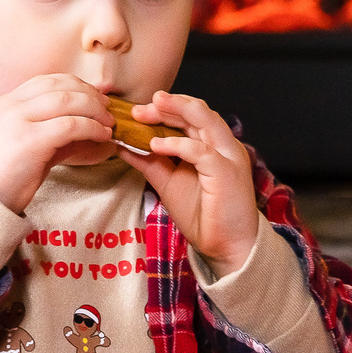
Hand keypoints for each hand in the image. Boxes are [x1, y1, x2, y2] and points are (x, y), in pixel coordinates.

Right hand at [0, 74, 112, 213]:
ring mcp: (18, 121)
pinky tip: (102, 136)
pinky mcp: (29, 140)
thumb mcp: (28, 145)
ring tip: (109, 123)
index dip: (76, 84)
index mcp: (6, 103)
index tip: (95, 96)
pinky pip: (70, 125)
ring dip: (95, 110)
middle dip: (89, 94)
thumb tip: (92, 127)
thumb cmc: (5, 177)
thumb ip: (55, 132)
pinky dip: (92, 128)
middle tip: (107, 108)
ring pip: (67, 101)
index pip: (46, 81)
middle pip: (59, 86)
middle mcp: (10, 106)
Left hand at [129, 91, 260, 275]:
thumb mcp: (168, 183)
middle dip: (167, 106)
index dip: (164, 110)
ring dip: (176, 110)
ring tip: (151, 108)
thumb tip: (123, 146)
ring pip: (205, 120)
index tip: (136, 113)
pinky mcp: (227, 172)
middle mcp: (224, 145)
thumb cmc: (203, 215)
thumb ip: (149, 162)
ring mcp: (228, 156)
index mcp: (213, 145)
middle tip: (138, 109)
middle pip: (197, 112)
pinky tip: (155, 144)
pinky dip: (177, 144)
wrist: (225, 246)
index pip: (190, 117)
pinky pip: (201, 151)